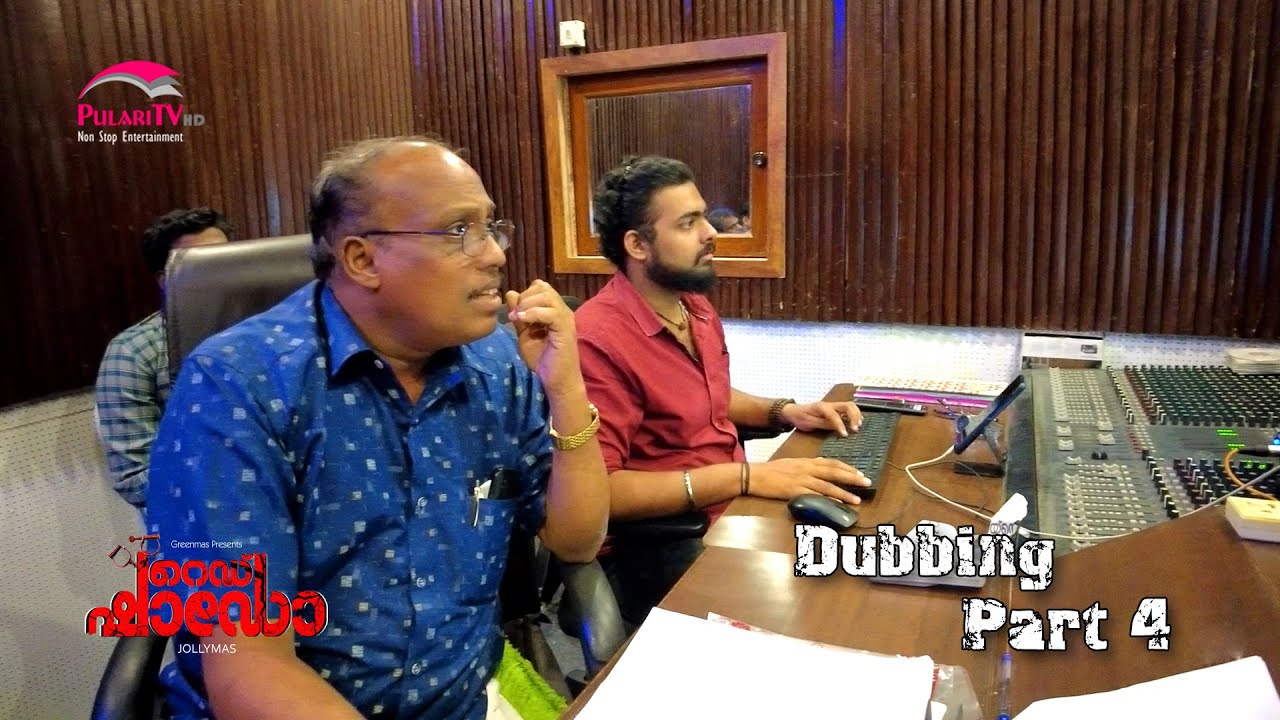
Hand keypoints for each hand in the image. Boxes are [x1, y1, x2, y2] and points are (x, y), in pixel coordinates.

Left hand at [505, 280, 581, 393]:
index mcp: (554, 310)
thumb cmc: (543, 361)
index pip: (540, 287)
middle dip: (524, 297)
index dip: (525, 294)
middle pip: (543, 287)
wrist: (556, 381)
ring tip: (518, 318)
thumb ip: (519, 315)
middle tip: (514, 315)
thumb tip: (511, 293)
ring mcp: (565, 318)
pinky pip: (550, 312)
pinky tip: (523, 321)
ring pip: (547, 295)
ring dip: (527, 304)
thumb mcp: (525, 334)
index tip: (514, 311)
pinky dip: (533, 313)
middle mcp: (562, 310)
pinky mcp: (565, 329)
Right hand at [750, 457, 869, 504]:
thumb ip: (806, 465)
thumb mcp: (791, 463)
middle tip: (866, 482)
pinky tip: (837, 503)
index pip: (831, 463)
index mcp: (807, 461)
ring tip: (857, 499)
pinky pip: (815, 495)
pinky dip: (828, 499)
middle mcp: (807, 469)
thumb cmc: (771, 470)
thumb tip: (819, 464)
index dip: (847, 468)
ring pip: (828, 485)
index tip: (859, 472)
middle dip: (852, 477)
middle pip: (834, 472)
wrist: (755, 475)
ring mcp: (802, 480)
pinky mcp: (795, 491)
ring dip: (844, 492)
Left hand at [780, 401, 863, 435]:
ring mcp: (833, 405)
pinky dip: (855, 414)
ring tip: (858, 426)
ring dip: (856, 415)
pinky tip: (857, 422)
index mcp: (822, 407)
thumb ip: (824, 425)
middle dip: (854, 416)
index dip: (840, 425)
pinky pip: (848, 409)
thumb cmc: (801, 418)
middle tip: (856, 429)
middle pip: (847, 405)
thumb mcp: (810, 424)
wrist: (793, 411)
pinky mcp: (835, 409)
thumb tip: (838, 428)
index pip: (834, 415)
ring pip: (850, 405)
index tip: (845, 435)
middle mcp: (829, 404)